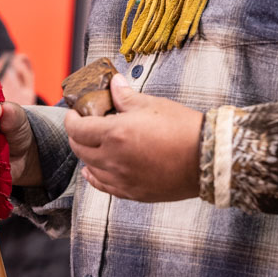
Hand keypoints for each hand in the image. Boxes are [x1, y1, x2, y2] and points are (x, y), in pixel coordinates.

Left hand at [65, 73, 202, 201]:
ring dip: (86, 155)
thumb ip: (126, 97)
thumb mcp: (152, 105)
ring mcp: (122, 179)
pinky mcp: (132, 192)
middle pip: (79, 149)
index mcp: (115, 134)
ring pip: (90, 168)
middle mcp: (113, 159)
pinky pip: (104, 186)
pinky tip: (92, 172)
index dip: (71, 119)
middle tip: (82, 125)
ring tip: (90, 144)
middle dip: (76, 135)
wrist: (206, 157)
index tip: (74, 113)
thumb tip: (115, 84)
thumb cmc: (182, 128)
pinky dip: (94, 177)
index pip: (77, 129)